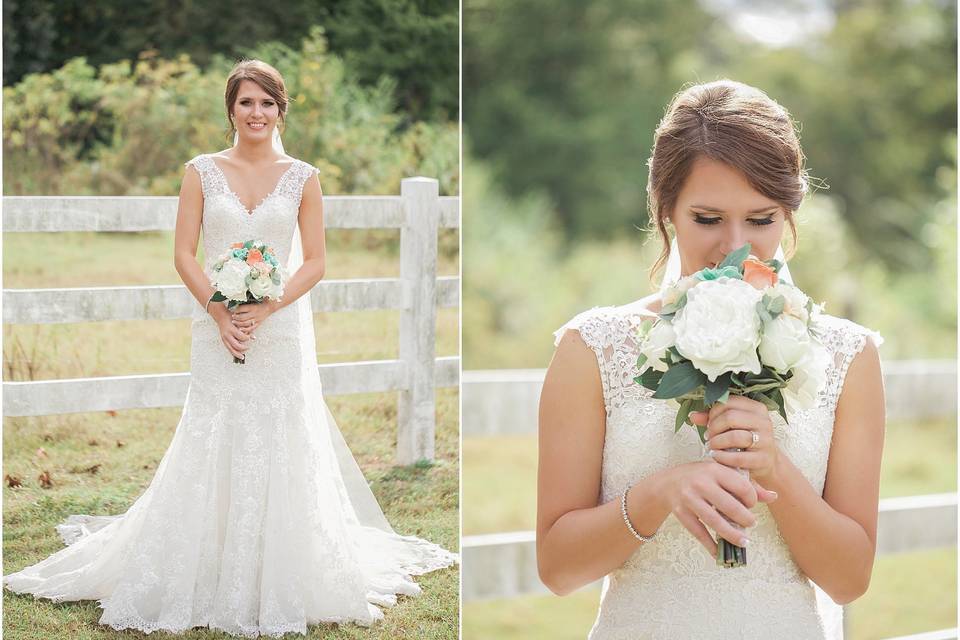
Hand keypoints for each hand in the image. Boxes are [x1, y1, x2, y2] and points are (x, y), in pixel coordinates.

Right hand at [211, 305, 251, 359]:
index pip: (242, 337)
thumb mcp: (240, 322)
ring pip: (231, 349)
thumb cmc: (232, 318)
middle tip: (248, 348)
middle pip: (236, 345)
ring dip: (237, 354)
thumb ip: (247, 329)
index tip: (249, 338)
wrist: (221, 317)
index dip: (247, 338)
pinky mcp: (223, 340)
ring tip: (242, 357)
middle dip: (243, 348)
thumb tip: (254, 338)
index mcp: (232, 330)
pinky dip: (233, 352)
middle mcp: (227, 335)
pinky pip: (228, 348)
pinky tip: (237, 355)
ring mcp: (224, 338)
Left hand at [230, 299, 278, 336]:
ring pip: (246, 323)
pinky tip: (240, 329)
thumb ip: (245, 304)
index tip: (232, 310)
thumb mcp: (252, 302)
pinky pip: (251, 328)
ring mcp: (256, 319)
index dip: (236, 310)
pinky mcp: (258, 324)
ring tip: (234, 322)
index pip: (242, 309)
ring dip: (238, 323)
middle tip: (232, 317)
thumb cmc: (260, 304)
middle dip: (236, 317)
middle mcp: (254, 313)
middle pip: (243, 317)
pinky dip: (245, 329)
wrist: (269, 307)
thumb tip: (235, 305)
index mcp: (253, 307)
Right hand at [664, 461, 778, 555]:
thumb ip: (747, 484)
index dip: (751, 499)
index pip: (741, 486)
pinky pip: (698, 532)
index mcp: (714, 469)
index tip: (751, 506)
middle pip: (730, 506)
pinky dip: (710, 545)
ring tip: (744, 541)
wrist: (667, 482)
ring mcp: (689, 498)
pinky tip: (719, 552)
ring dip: (732, 535)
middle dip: (745, 519)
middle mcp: (701, 483)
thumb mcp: (721, 473)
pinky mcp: (681, 513)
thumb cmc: (700, 477)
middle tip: (751, 524)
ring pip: (715, 521)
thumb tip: (774, 497)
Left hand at [689, 394, 780, 484]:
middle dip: (714, 427)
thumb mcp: (733, 425)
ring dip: (716, 442)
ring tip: (711, 446)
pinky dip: (722, 457)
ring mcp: (765, 440)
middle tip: (708, 436)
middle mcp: (763, 422)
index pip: (729, 402)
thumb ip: (713, 418)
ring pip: (734, 436)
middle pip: (730, 418)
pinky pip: (737, 457)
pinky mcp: (762, 459)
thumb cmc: (746, 440)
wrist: (766, 462)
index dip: (713, 412)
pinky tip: (716, 456)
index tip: (709, 422)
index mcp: (756, 408)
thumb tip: (693, 416)